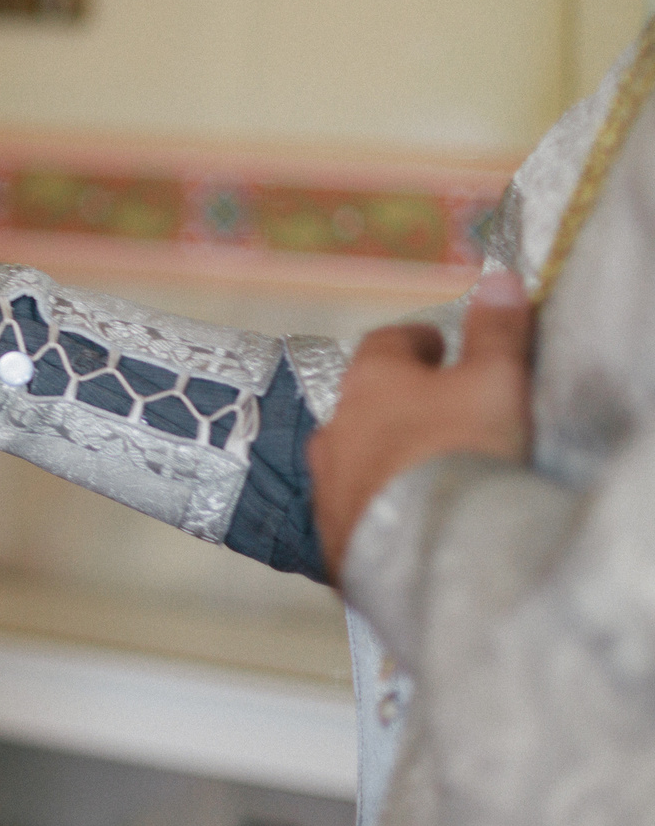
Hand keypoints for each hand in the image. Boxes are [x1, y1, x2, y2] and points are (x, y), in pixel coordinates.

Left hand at [310, 270, 533, 577]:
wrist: (428, 547)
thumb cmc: (463, 447)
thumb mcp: (496, 380)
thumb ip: (497, 330)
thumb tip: (498, 278)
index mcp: (370, 382)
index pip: (384, 344)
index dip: (415, 342)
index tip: (438, 346)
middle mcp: (336, 429)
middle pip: (362, 403)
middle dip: (394, 402)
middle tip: (433, 410)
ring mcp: (328, 486)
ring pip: (350, 458)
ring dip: (378, 456)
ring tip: (417, 469)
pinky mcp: (332, 537)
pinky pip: (352, 510)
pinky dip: (374, 504)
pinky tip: (401, 519)